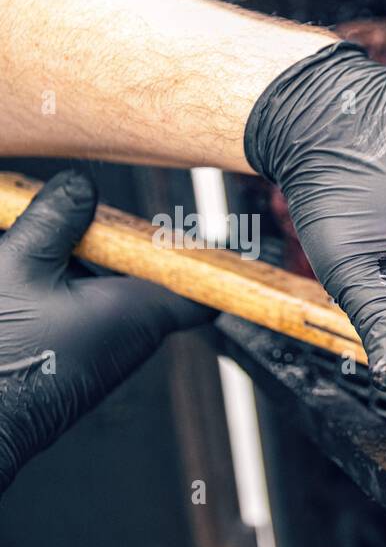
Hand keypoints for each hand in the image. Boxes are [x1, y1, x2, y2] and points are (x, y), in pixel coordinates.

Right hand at [0, 171, 209, 493]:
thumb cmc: (5, 358)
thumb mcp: (21, 265)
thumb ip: (54, 220)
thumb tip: (82, 186)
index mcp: (138, 311)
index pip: (200, 285)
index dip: (204, 256)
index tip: (204, 230)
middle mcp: (131, 334)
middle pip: (144, 275)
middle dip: (112, 243)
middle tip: (73, 216)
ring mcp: (106, 350)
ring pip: (106, 293)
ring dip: (77, 265)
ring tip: (30, 247)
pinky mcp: (79, 360)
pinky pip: (80, 313)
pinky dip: (58, 291)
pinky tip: (24, 283)